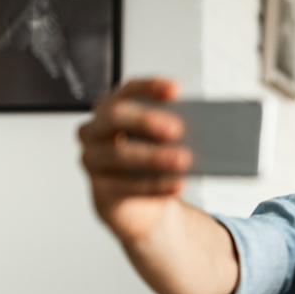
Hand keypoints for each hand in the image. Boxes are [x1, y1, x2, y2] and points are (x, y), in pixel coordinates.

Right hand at [79, 78, 191, 243]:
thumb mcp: (163, 144)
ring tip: (183, 160)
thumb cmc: (152, 165)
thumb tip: (200, 128)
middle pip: (114, 116)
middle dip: (145, 120)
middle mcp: (95, 131)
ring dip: (154, 157)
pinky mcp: (101, 191)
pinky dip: (155, 185)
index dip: (149, 87)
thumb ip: (173, 132)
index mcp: (112, 110)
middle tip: (176, 128)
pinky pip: (126, 186)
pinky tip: (177, 183)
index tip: (175, 90)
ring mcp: (93, 160)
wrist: (142, 206)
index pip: (127, 90)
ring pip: (118, 154)